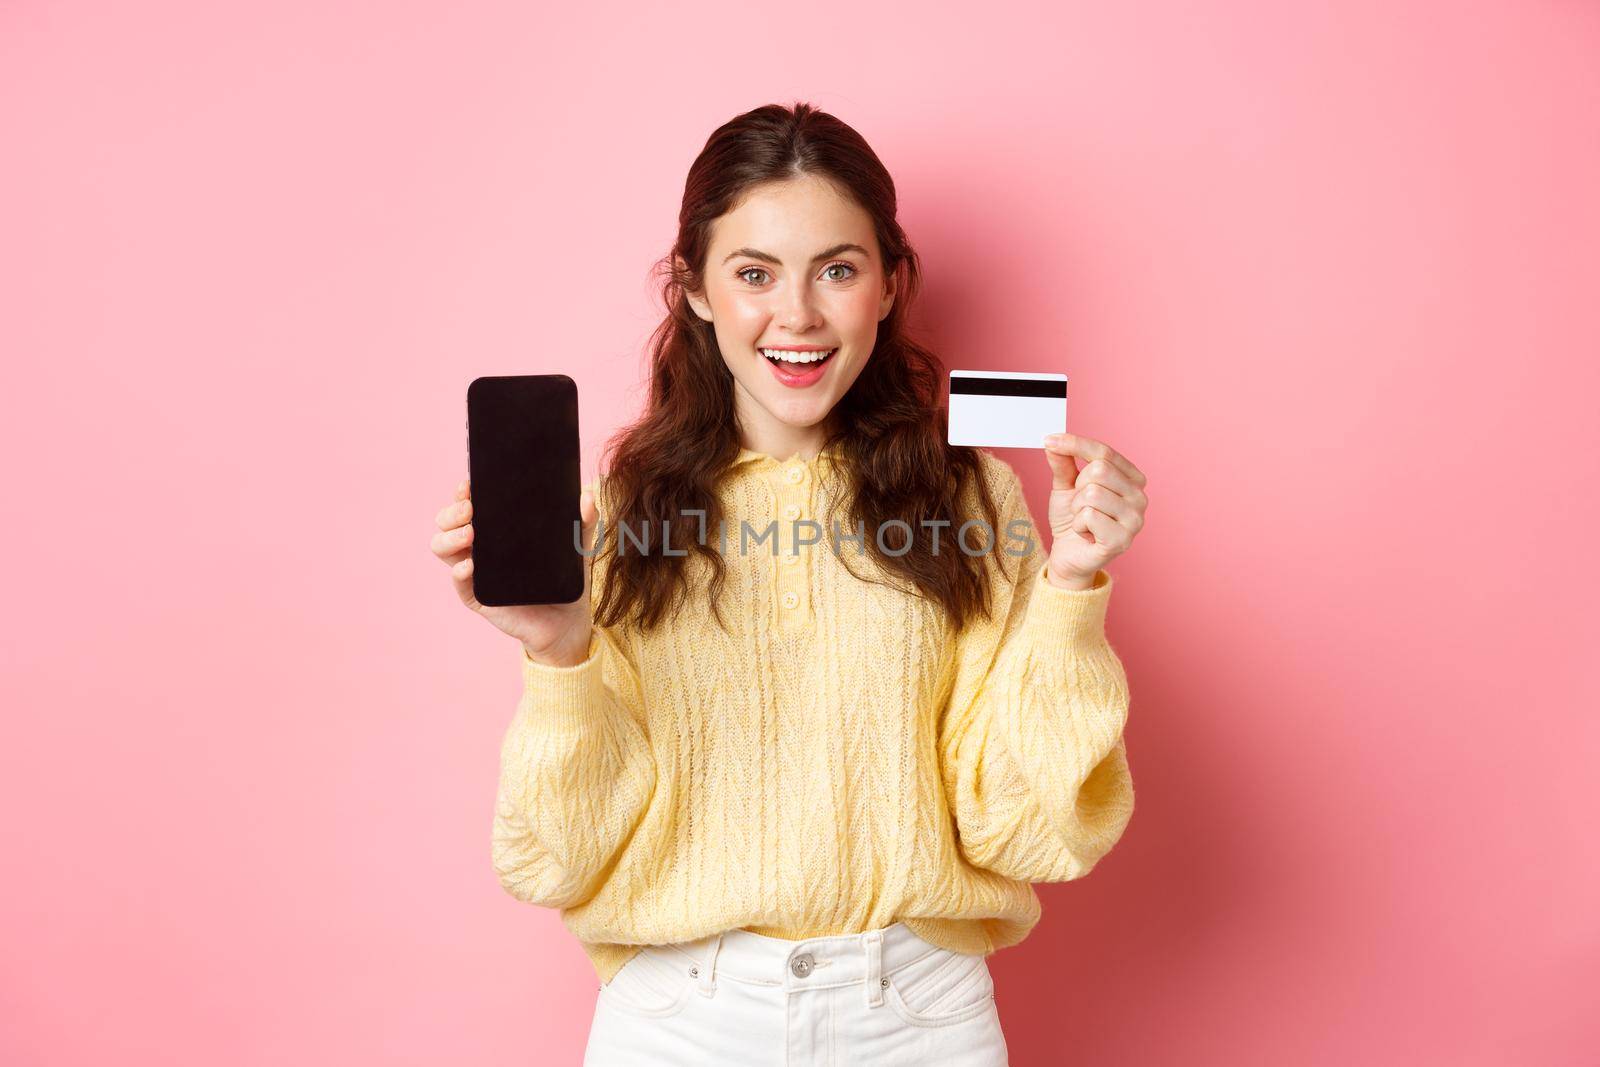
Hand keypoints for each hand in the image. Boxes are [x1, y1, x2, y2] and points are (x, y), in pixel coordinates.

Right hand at [430, 476, 598, 666]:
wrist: (569, 621)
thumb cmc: (566, 579)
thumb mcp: (577, 546)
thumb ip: (584, 522)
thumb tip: (589, 498)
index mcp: (496, 530)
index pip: (468, 505)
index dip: (462, 493)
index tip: (469, 484)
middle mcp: (480, 547)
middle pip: (446, 523)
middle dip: (451, 512)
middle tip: (469, 509)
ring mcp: (476, 573)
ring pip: (442, 549)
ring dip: (449, 538)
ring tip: (469, 533)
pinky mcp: (479, 598)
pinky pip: (460, 585)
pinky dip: (459, 573)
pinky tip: (470, 566)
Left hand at [1040, 433, 1147, 588]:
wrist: (1068, 555)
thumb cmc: (1072, 519)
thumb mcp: (1065, 486)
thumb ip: (1063, 463)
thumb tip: (1053, 441)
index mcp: (1132, 479)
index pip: (1104, 452)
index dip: (1074, 444)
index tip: (1049, 440)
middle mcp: (1140, 497)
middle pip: (1099, 470)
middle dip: (1078, 486)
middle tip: (1079, 504)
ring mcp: (1135, 520)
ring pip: (1093, 494)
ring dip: (1077, 508)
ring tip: (1083, 520)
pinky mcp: (1122, 540)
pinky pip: (1089, 517)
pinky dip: (1078, 525)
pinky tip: (1085, 534)